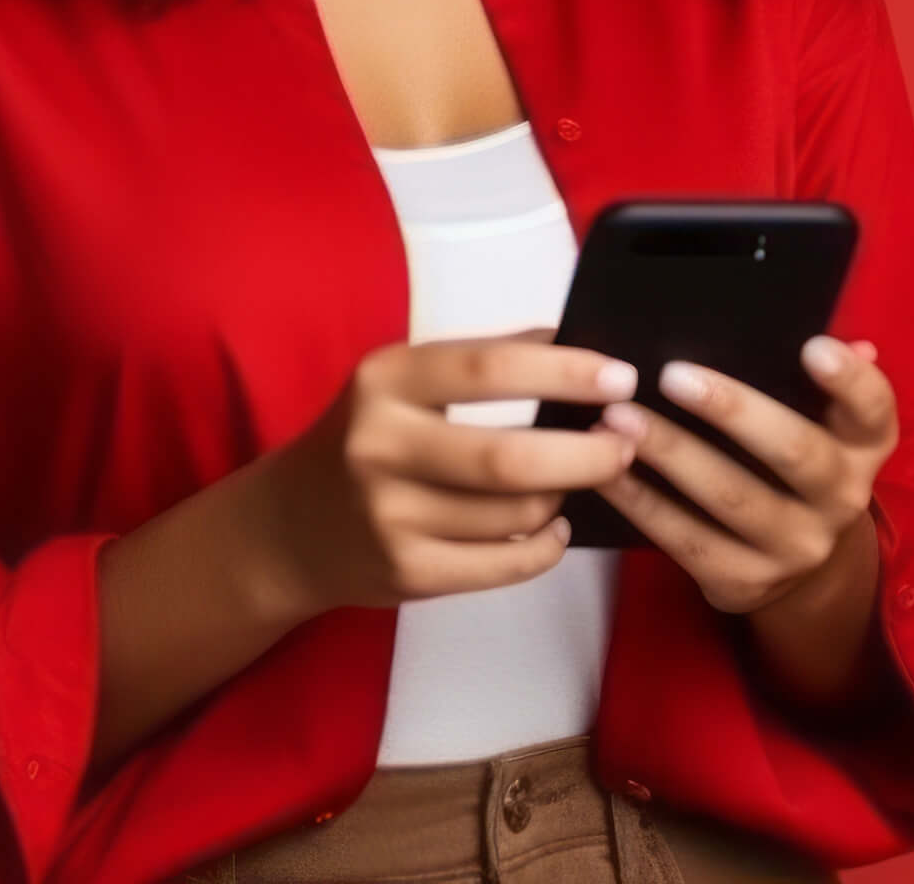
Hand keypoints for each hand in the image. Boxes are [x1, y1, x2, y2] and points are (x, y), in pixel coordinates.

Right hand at [257, 328, 641, 616]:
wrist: (288, 528)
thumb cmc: (364, 439)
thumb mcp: (401, 383)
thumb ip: (479, 361)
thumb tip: (575, 340)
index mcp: (385, 379)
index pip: (489, 368)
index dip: (565, 371)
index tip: (621, 376)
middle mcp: (380, 446)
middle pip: (508, 457)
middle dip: (586, 453)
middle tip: (625, 443)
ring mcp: (389, 516)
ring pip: (513, 513)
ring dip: (562, 497)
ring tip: (573, 481)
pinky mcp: (405, 573)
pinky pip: (504, 563)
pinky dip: (544, 547)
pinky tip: (552, 527)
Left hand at [591, 335, 897, 616]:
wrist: (801, 568)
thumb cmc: (794, 463)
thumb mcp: (818, 423)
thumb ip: (807, 380)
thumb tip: (810, 324)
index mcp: (864, 446)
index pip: (873, 408)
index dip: (848, 379)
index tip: (811, 346)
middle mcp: (843, 499)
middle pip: (796, 452)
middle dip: (732, 410)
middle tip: (671, 375)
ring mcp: (797, 548)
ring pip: (731, 497)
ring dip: (670, 453)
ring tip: (619, 416)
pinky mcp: (745, 582)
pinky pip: (685, 539)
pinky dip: (641, 502)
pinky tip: (607, 468)